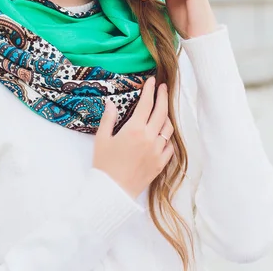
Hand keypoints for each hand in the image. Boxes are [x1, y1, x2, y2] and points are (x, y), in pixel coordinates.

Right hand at [93, 77, 174, 198]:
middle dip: (163, 96)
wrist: (112, 192)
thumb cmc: (104, 165)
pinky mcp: (160, 163)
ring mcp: (157, 151)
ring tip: (162, 110)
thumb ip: (108, 118)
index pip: (146, 104)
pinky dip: (168, 137)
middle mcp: (149, 138)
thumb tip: (111, 103)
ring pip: (168, 128)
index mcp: (134, 129)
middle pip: (161, 112)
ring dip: (166, 116)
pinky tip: (163, 134)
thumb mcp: (102, 139)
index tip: (152, 81)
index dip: (150, 90)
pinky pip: (170, 146)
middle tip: (163, 87)